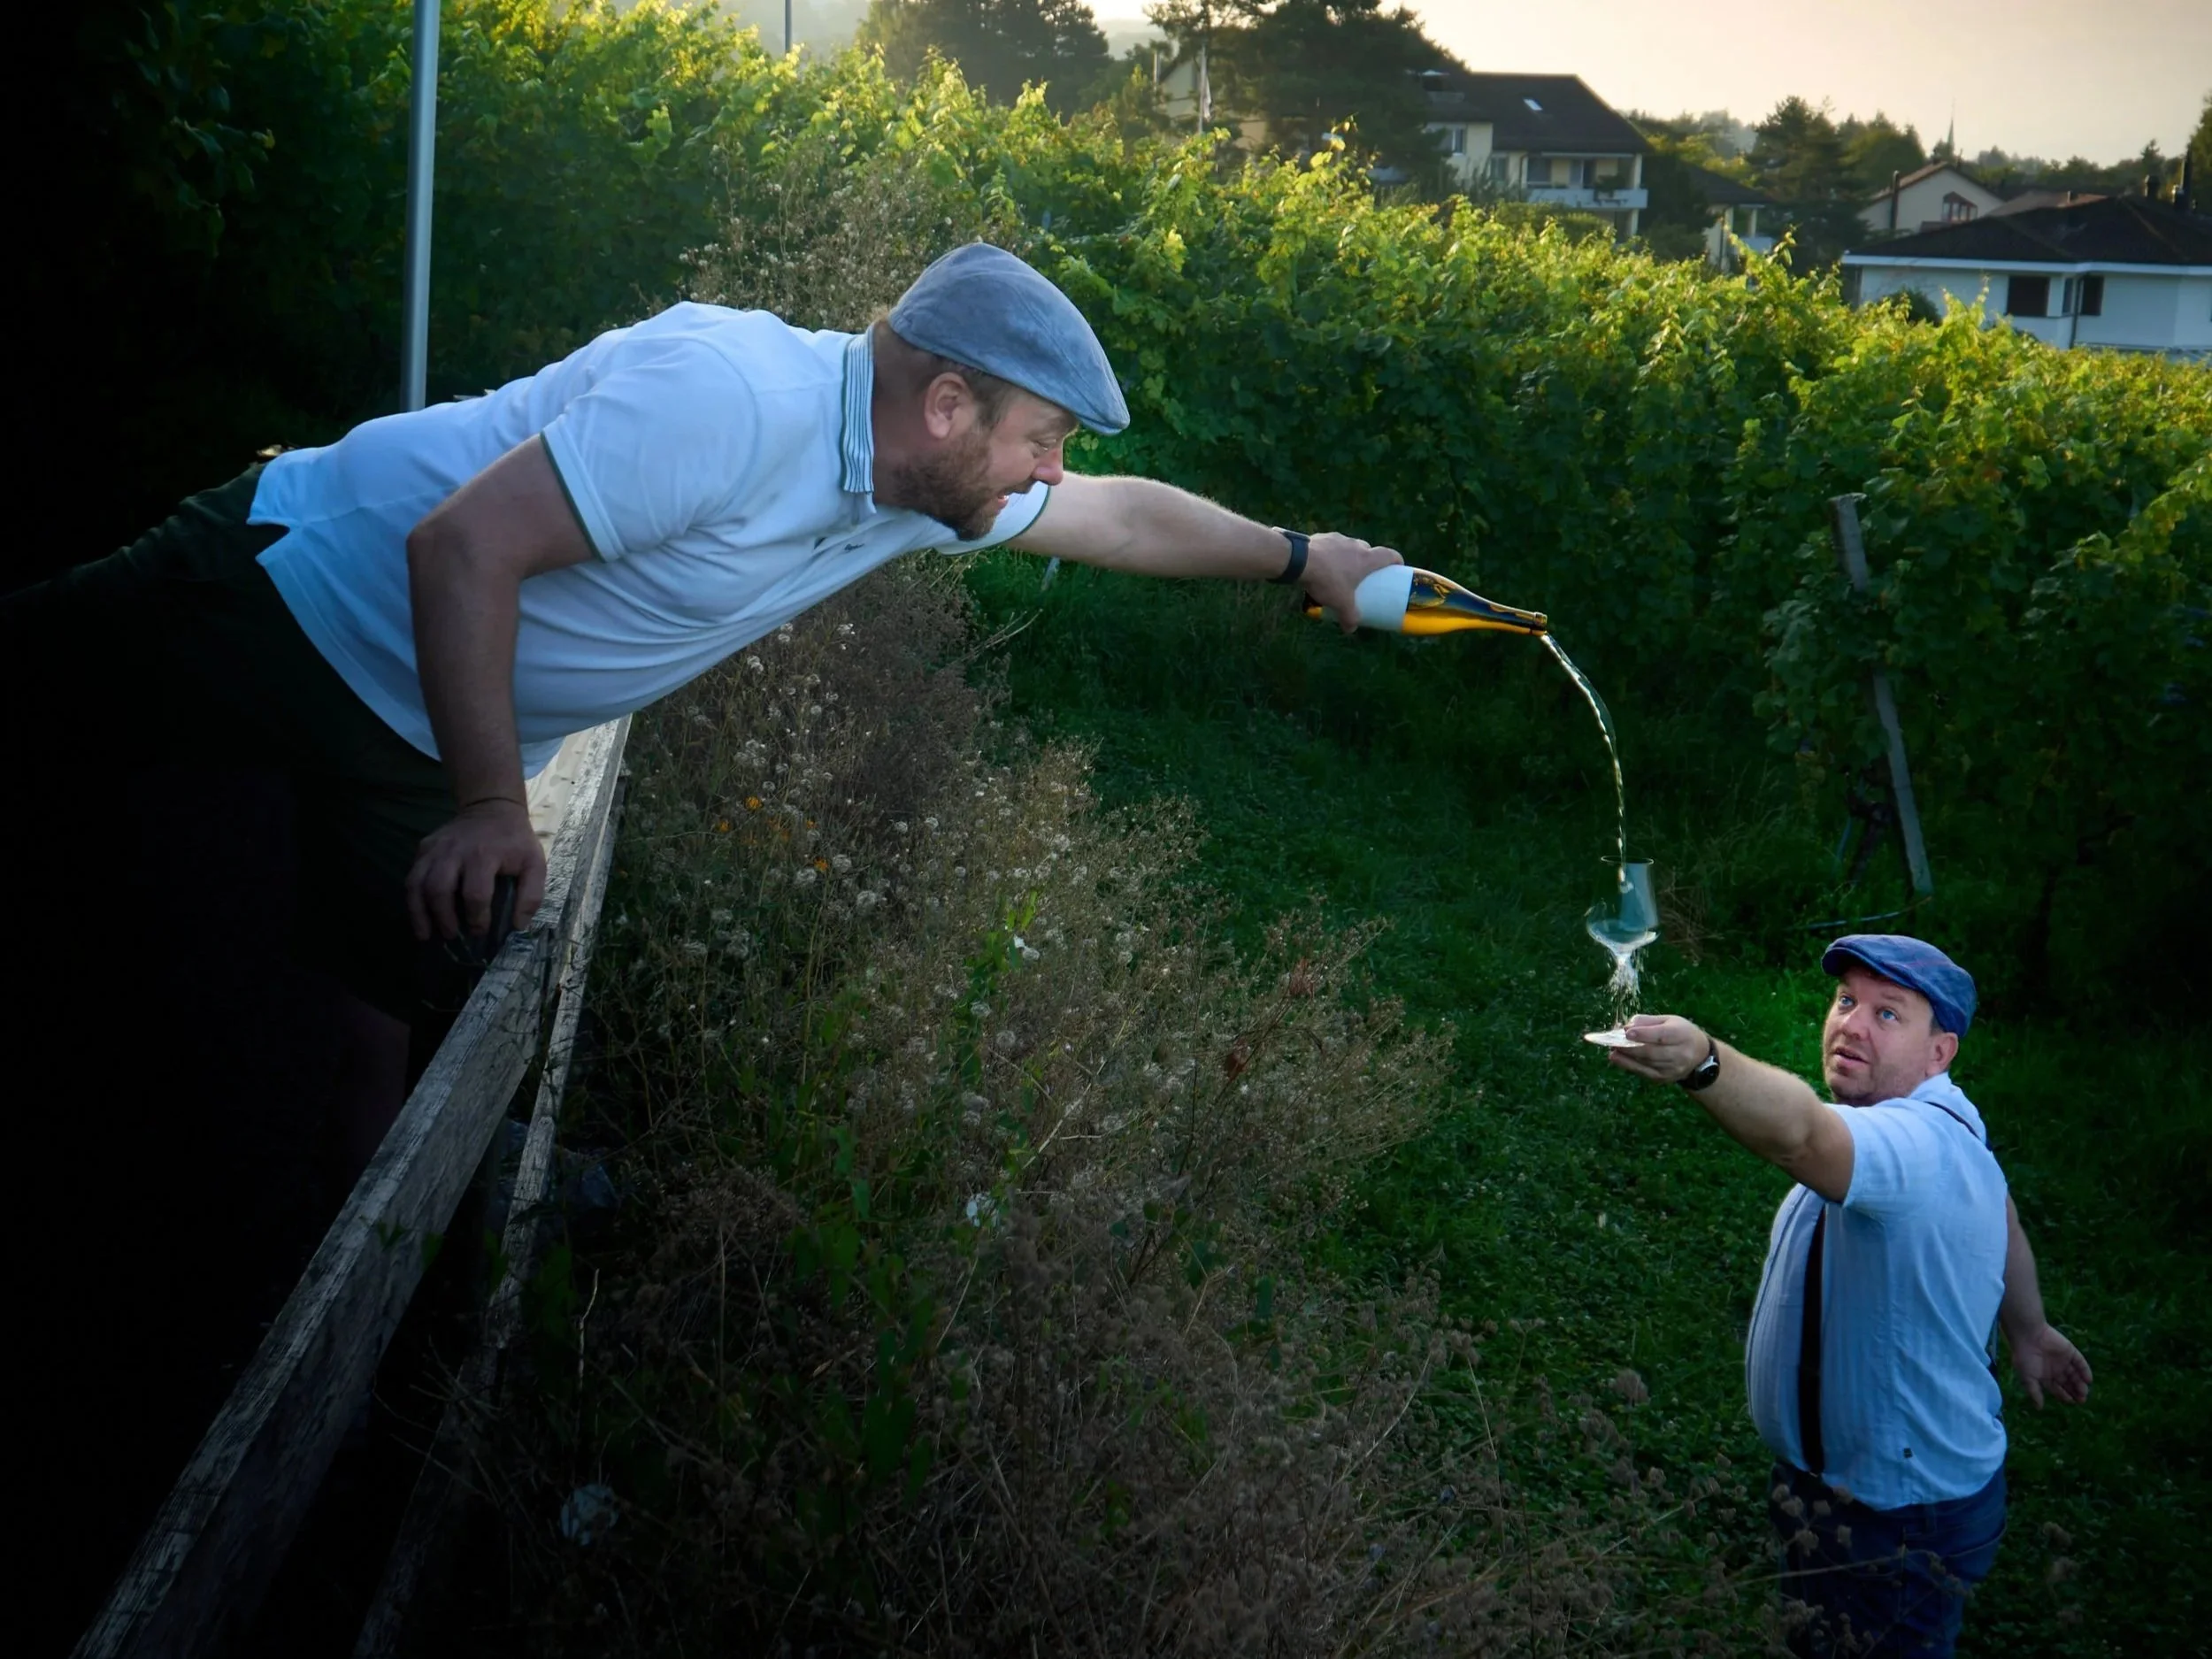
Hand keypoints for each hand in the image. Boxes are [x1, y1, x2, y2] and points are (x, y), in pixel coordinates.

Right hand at [405, 798, 545, 941]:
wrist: (492, 808)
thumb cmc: (515, 841)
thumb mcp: (535, 863)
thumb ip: (531, 895)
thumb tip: (518, 926)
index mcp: (484, 854)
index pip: (475, 893)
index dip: (477, 918)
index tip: (481, 932)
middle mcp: (455, 851)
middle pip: (440, 889)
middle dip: (444, 918)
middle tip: (453, 936)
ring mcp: (435, 849)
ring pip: (418, 884)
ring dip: (420, 913)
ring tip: (426, 935)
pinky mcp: (424, 848)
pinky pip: (412, 877)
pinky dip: (412, 900)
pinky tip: (418, 918)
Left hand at [1301, 533, 1403, 633]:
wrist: (1300, 560)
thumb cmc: (1327, 580)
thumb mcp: (1341, 603)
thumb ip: (1349, 616)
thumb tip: (1350, 629)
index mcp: (1367, 558)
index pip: (1389, 555)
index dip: (1396, 560)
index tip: (1397, 566)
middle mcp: (1355, 545)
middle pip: (1368, 550)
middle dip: (1368, 561)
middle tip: (1363, 574)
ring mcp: (1338, 538)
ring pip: (1349, 547)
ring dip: (1348, 556)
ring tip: (1340, 571)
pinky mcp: (1321, 537)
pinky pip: (1331, 546)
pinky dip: (1331, 554)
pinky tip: (1322, 565)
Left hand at [1606, 1014, 1711, 1083]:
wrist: (1699, 1055)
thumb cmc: (1680, 1032)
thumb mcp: (1668, 1020)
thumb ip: (1646, 1021)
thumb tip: (1625, 1027)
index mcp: (1682, 1035)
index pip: (1661, 1036)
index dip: (1643, 1035)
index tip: (1626, 1032)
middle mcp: (1680, 1054)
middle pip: (1652, 1053)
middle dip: (1630, 1048)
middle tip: (1612, 1042)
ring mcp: (1672, 1069)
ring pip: (1646, 1063)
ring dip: (1626, 1057)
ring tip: (1612, 1049)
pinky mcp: (1664, 1078)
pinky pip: (1644, 1072)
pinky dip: (1628, 1065)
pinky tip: (1616, 1058)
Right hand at [2009, 1322, 2091, 1407]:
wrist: (2028, 1336)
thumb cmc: (2025, 1358)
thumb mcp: (2028, 1378)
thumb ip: (2034, 1393)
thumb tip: (2039, 1408)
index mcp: (2045, 1376)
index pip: (2058, 1389)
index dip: (2065, 1396)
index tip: (2071, 1402)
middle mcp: (2055, 1369)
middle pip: (2068, 1383)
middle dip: (2075, 1392)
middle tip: (2082, 1400)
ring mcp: (2064, 1360)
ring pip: (2076, 1375)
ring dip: (2080, 1384)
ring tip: (2084, 1391)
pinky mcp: (2071, 1352)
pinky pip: (2081, 1363)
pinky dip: (2085, 1371)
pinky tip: (2088, 1380)